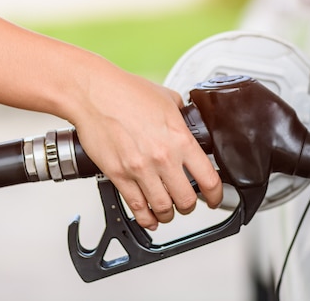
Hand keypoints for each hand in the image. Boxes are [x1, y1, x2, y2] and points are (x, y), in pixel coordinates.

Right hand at [69, 61, 222, 229]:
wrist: (93, 93)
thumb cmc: (126, 92)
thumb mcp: (166, 98)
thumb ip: (181, 114)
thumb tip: (187, 120)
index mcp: (180, 139)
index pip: (209, 179)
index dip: (216, 195)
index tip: (214, 198)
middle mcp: (162, 158)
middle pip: (186, 200)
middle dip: (189, 206)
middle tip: (188, 203)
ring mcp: (140, 169)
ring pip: (162, 208)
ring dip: (168, 214)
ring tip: (168, 212)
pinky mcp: (118, 175)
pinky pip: (136, 207)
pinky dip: (145, 218)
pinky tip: (149, 218)